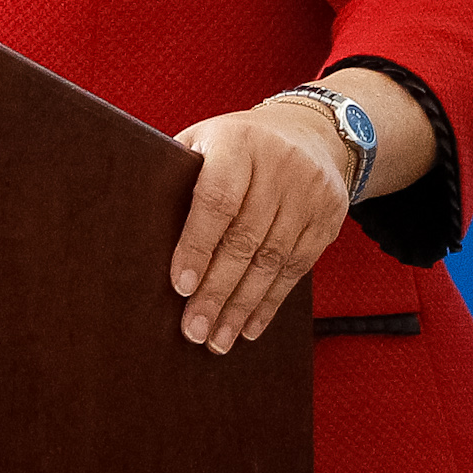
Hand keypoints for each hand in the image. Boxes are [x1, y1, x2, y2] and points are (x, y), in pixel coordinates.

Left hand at [168, 100, 356, 352]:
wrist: (310, 132)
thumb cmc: (237, 146)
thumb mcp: (205, 142)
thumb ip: (179, 179)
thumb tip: (143, 235)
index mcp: (238, 142)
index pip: (217, 199)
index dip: (197, 246)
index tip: (179, 287)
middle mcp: (279, 166)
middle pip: (245, 239)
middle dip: (217, 291)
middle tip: (193, 330)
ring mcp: (309, 192)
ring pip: (273, 260)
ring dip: (242, 306)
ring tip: (218, 339)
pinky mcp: (329, 217)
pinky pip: (298, 268)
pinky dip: (271, 302)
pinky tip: (249, 326)